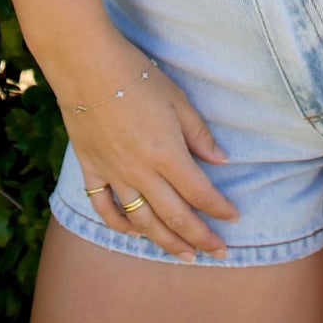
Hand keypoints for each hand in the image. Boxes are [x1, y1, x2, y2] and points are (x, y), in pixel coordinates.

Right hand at [67, 61, 238, 261]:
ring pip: (142, 221)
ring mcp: (114, 175)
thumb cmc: (138, 77)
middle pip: (174, 216)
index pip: (199, 192)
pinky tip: (133, 232)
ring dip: (165, 242)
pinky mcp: (92, 170)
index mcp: (166, 154)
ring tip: (183, 255)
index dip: (219, 209)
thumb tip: (221, 160)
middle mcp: (141, 172)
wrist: (88, 68)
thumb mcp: (177, 100)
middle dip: (199, 238)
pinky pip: (105, 207)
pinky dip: (120, 225)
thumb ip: (199, 134)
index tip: (234, 218)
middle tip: (217, 252)